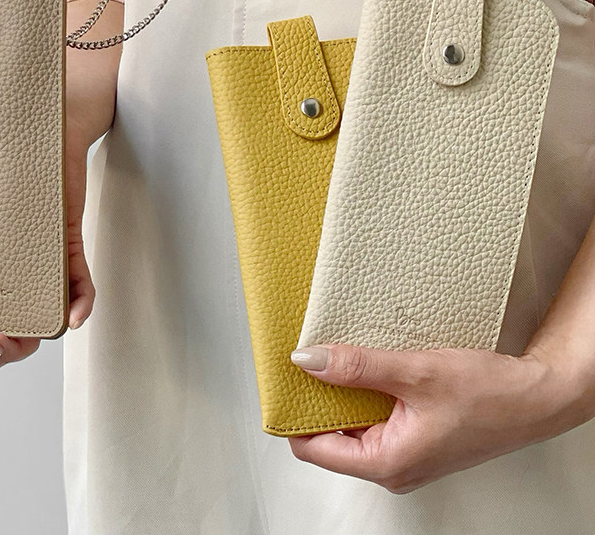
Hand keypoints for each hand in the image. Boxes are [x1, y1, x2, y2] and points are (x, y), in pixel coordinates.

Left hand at [287, 342, 591, 493]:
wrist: (538, 396)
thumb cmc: (491, 395)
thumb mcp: (415, 372)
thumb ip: (357, 367)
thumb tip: (308, 360)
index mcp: (387, 462)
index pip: (311, 448)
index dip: (292, 415)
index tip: (282, 381)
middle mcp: (392, 465)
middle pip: (328, 436)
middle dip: (315, 399)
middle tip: (307, 357)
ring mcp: (403, 452)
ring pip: (351, 423)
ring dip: (341, 392)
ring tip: (337, 356)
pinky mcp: (414, 437)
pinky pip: (372, 416)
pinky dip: (363, 391)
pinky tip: (366, 365)